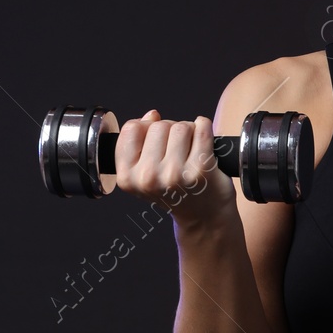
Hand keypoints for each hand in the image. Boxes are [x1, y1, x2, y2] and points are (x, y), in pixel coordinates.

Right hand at [113, 109, 234, 222]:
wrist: (204, 216)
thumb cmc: (175, 191)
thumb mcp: (144, 172)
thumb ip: (140, 142)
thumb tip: (151, 115)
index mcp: (128, 177)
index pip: (131, 129)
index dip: (146, 127)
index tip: (156, 140)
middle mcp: (149, 177)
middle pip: (158, 126)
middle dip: (169, 130)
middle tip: (177, 149)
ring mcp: (175, 174)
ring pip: (180, 126)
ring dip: (188, 130)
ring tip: (190, 148)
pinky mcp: (201, 170)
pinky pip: (202, 129)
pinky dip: (204, 126)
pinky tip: (204, 137)